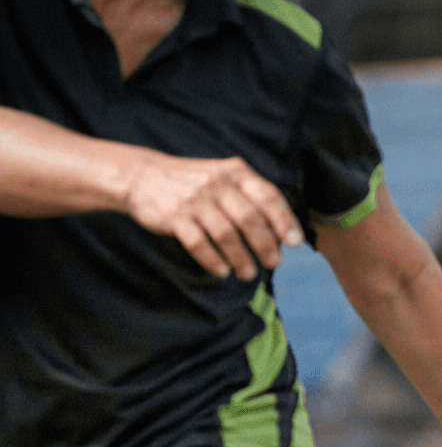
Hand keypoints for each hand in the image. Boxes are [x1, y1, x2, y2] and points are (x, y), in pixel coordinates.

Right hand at [122, 150, 302, 280]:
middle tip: (273, 263)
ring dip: (241, 258)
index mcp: (236, 173)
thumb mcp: (225, 179)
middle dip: (265, 245)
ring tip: (248, 274)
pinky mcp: (174, 217)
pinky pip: (198, 243)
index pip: (268, 195)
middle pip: (249, 218)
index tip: (295, 242)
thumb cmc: (195, 184)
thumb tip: (281, 234)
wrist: (142, 176)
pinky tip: (222, 271)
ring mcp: (195, 200)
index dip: (284, 220)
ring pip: (226, 234)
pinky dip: (213, 260)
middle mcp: (217, 184)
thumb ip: (251, 198)